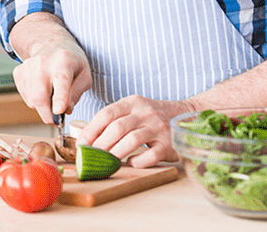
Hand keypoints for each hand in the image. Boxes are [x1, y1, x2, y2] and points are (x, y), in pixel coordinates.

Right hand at [9, 14, 91, 123]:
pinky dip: (35, 101)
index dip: (60, 98)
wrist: (50, 44)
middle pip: (41, 96)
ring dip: (44, 107)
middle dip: (49, 115)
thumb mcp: (84, 75)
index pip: (61, 80)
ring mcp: (27, 67)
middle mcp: (42, 62)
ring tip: (52, 95)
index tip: (59, 111)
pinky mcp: (18, 73)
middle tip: (57, 120)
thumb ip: (77, 93)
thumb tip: (65, 110)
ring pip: (33, 101)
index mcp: (63, 61)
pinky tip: (43, 90)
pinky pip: (26, 98)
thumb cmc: (70, 62)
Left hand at [78, 96, 194, 166]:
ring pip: (132, 140)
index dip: (91, 130)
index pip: (106, 114)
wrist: (185, 114)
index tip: (81, 145)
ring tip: (107, 162)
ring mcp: (158, 127)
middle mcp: (145, 112)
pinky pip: (152, 154)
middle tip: (91, 157)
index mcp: (132, 102)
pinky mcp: (169, 143)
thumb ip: (114, 120)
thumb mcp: (133, 109)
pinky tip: (132, 163)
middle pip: (117, 128)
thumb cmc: (150, 116)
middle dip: (100, 145)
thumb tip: (87, 141)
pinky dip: (139, 161)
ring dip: (116, 153)